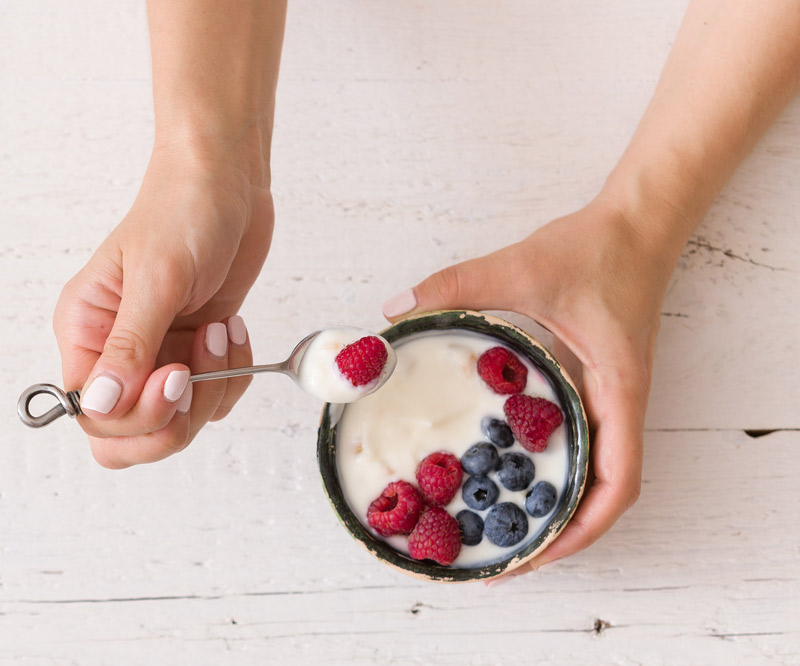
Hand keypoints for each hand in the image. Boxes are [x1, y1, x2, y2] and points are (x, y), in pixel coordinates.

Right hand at [53, 145, 273, 467]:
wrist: (227, 185)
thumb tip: (101, 404)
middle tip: (197, 373)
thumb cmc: (183, 211)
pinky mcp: (197, 350)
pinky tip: (232, 330)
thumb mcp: (157, 277)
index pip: (96, 415)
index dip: (139, 413)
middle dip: (174, 418)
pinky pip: (214, 395)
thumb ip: (130, 345)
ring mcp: (161, 353)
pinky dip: (234, 374)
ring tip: (219, 331)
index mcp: (87, 332)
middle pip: (132, 434)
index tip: (176, 373)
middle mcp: (118, 351)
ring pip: (180, 419)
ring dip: (213, 388)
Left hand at [383, 195, 675, 570]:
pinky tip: (511, 467)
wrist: (637, 226)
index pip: (618, 484)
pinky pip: (583, 442)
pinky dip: (556, 468)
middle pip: (603, 495)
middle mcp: (619, 406)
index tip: (534, 554)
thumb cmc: (598, 249)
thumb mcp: (521, 268)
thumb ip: (457, 287)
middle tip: (504, 556)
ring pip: (595, 474)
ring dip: (559, 508)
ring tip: (505, 529)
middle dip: (560, 534)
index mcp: (617, 391)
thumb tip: (396, 313)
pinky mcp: (597, 385)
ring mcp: (610, 399)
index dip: (580, 529)